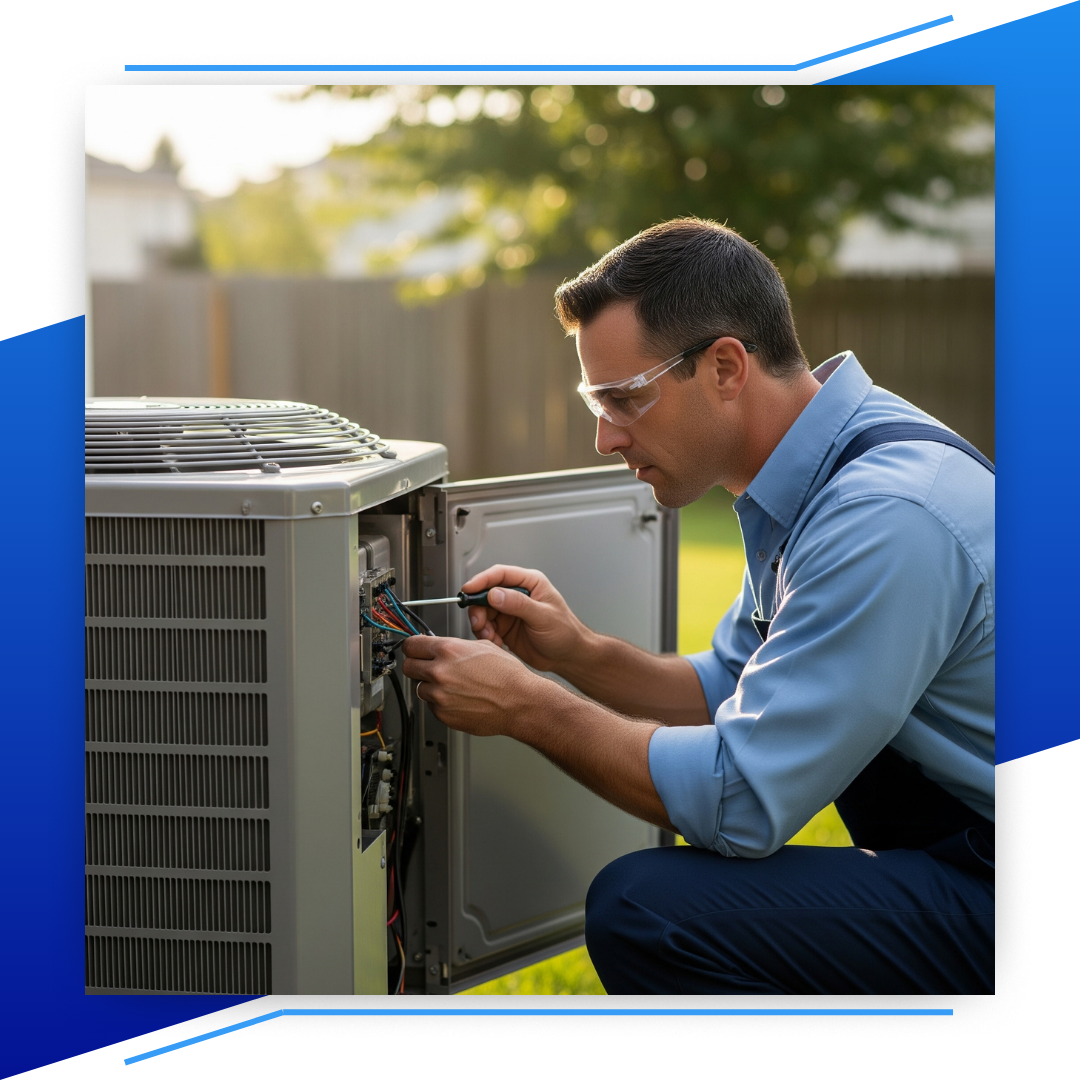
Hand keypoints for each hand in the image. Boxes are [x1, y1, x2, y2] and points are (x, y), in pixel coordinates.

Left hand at [400, 635, 550, 736]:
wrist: (519, 702)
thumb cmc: (507, 676)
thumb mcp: (483, 646)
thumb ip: (455, 646)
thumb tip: (440, 648)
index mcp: (448, 650)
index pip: (411, 645)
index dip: (413, 646)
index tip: (415, 650)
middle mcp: (439, 672)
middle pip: (408, 667)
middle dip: (417, 666)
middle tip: (428, 667)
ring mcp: (439, 695)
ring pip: (419, 688)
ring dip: (430, 686)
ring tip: (452, 685)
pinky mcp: (443, 714)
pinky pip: (432, 706)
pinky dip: (441, 702)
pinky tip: (459, 698)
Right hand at [459, 565, 589, 672]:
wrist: (568, 657)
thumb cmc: (565, 633)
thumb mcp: (543, 616)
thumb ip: (519, 604)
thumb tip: (495, 594)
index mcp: (529, 583)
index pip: (500, 574)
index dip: (482, 580)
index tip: (468, 590)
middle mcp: (517, 595)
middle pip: (486, 593)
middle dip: (478, 609)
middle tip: (479, 623)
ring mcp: (509, 611)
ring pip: (483, 612)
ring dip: (481, 625)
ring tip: (490, 636)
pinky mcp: (505, 627)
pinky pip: (486, 627)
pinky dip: (486, 636)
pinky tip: (496, 643)